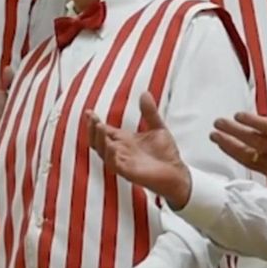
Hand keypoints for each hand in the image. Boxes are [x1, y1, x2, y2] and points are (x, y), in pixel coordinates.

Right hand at [87, 93, 190, 207]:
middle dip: (92, 130)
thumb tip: (145, 93)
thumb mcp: (157, 128)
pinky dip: (110, 155)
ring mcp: (123, 162)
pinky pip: (115, 165)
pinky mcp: (129, 173)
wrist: (178, 174)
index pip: (104, 131)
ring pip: (103, 152)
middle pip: (99, 141)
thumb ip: (150, 112)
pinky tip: (111, 146)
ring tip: (99, 126)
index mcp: (125, 141)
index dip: (94, 122)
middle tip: (92, 118)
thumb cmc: (166, 154)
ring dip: (99, 140)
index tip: (88, 112)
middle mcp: (121, 151)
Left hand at [210, 82, 266, 201]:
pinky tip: (225, 147)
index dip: (253, 122)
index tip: (238, 115)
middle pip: (255, 142)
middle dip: (234, 132)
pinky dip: (236, 156)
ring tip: (214, 135)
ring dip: (229, 146)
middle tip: (218, 122)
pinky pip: (250, 165)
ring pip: (248, 156)